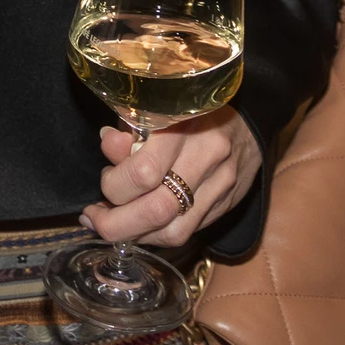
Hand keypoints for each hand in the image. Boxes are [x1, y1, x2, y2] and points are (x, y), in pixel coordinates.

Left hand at [83, 112, 261, 247]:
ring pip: (173, 231)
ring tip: (115, 224)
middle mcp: (206, 157)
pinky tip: (140, 225)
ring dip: (135, 234)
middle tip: (95, 217)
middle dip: (117, 223)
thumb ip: (131, 131)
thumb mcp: (158, 110)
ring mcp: (220, 186)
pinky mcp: (225, 206)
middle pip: (156, 209)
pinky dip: (156, 234)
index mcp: (184, 126)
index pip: (143, 171)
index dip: (113, 186)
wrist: (248, 123)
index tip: (100, 186)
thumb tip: (106, 145)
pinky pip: (186, 233)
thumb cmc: (191, 113)